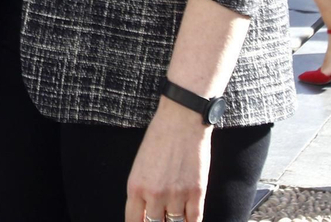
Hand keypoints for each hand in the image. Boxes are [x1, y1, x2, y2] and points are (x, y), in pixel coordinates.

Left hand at [126, 99, 211, 221]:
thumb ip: (141, 191)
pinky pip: (195, 220)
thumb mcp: (140, 165)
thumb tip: (146, 213)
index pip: (133, 221)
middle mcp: (154, 194)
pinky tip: (189, 219)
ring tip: (174, 217)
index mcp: (135, 186)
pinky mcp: (197, 193)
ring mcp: (176, 195)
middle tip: (161, 218)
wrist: (181, 119)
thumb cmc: (159, 138)